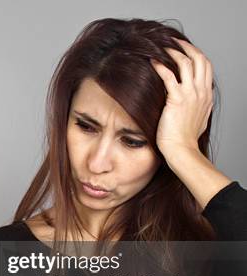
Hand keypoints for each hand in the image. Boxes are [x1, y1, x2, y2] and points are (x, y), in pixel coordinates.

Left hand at [149, 38, 213, 154]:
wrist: (181, 150)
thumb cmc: (185, 138)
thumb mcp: (197, 118)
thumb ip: (197, 105)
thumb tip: (194, 101)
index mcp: (207, 95)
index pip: (206, 66)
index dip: (196, 54)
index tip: (184, 49)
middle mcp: (201, 92)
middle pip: (199, 59)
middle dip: (187, 47)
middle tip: (174, 41)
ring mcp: (191, 95)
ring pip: (186, 63)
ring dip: (173, 52)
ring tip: (161, 47)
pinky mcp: (177, 99)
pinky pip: (169, 76)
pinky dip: (160, 66)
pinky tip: (152, 62)